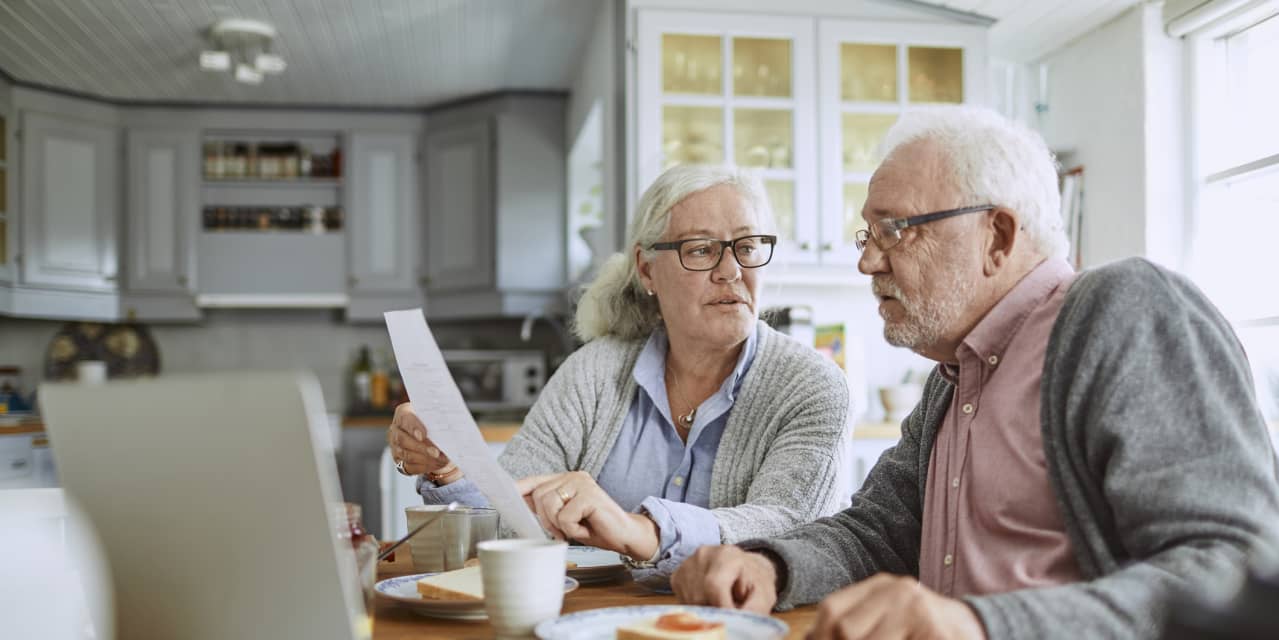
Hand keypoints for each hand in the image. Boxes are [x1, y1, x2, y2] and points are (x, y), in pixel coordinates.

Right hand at [386, 402, 455, 479]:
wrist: (432, 436)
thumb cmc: (435, 423)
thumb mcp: (437, 417)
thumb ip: (440, 420)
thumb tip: (451, 427)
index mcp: (403, 413)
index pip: (404, 418)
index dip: (413, 427)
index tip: (423, 435)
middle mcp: (395, 430)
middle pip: (403, 440)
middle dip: (421, 447)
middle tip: (436, 453)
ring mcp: (395, 447)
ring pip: (406, 455)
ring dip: (425, 459)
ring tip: (441, 460)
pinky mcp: (399, 461)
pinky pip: (409, 467)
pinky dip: (424, 467)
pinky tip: (436, 465)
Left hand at [516, 471, 658, 558]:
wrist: (625, 536)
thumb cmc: (595, 527)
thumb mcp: (566, 518)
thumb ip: (546, 508)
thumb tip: (519, 503)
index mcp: (566, 479)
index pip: (535, 481)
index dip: (518, 488)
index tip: (503, 493)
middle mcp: (573, 476)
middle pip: (539, 496)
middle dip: (547, 520)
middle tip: (564, 530)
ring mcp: (582, 483)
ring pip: (549, 505)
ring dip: (560, 525)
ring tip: (576, 528)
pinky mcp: (589, 495)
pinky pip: (565, 516)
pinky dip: (573, 529)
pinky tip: (586, 528)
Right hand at [671, 545, 777, 614]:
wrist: (744, 569)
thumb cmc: (754, 583)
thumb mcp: (764, 594)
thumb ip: (755, 607)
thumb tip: (740, 620)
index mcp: (727, 554)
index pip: (715, 586)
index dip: (723, 609)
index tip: (732, 619)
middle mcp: (703, 554)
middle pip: (702, 597)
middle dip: (717, 610)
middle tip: (730, 608)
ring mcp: (687, 564)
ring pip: (691, 602)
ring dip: (706, 609)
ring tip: (721, 602)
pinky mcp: (677, 576)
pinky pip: (684, 602)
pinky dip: (697, 606)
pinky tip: (709, 599)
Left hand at [807, 573, 985, 639]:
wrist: (975, 630)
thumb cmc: (923, 630)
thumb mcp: (887, 620)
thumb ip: (855, 624)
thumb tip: (809, 638)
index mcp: (881, 586)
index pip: (833, 608)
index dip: (819, 634)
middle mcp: (897, 591)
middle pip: (846, 628)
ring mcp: (917, 609)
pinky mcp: (935, 631)